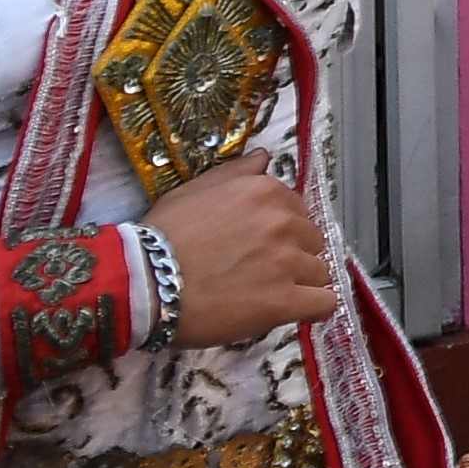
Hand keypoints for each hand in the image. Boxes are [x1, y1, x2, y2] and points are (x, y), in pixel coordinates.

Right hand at [145, 162, 335, 348]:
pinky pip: (324, 304)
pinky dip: (314, 308)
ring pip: (320, 272)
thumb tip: (265, 157)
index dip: (281, 231)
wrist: (144, 283)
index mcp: (265, 192)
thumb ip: (236, 173)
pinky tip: (297, 310)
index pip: (298, 210)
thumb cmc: (163, 236)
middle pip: (312, 240)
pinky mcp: (285, 301)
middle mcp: (283, 222)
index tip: (259, 245)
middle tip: (261, 271)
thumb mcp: (194, 189)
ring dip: (301, 283)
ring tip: (268, 294)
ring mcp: (287, 263)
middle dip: (294, 255)